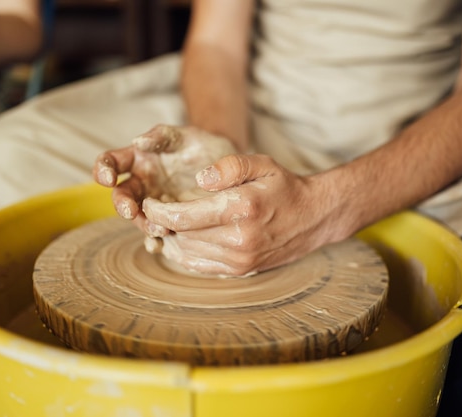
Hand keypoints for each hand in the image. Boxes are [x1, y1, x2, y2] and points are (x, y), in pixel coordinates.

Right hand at [93, 124, 237, 237]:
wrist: (228, 169)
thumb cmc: (202, 146)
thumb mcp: (185, 136)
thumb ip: (161, 136)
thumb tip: (138, 141)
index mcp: (138, 159)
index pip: (111, 162)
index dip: (103, 170)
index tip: (107, 179)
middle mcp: (141, 184)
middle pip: (122, 196)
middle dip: (122, 205)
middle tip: (130, 211)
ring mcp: (154, 205)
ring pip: (139, 218)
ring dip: (144, 224)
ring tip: (160, 227)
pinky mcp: (168, 221)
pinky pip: (156, 234)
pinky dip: (155, 242)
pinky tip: (159, 246)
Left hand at [141, 154, 348, 275]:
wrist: (313, 217)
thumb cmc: (283, 187)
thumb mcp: (261, 163)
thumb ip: (229, 166)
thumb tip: (198, 180)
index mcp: (240, 209)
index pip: (184, 216)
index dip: (158, 210)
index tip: (148, 202)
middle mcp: (239, 239)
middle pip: (182, 235)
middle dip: (163, 223)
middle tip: (154, 210)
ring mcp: (240, 259)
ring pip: (188, 252)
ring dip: (172, 238)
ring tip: (167, 222)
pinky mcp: (240, 270)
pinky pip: (200, 266)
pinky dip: (184, 254)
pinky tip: (182, 239)